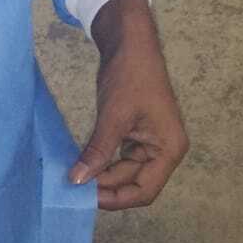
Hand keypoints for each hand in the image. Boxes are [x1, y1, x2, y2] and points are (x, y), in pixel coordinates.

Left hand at [67, 0, 187, 210]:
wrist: (130, 44)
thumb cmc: (131, 75)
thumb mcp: (113, 116)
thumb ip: (98, 151)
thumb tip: (78, 181)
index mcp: (169, 149)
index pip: (144, 191)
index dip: (116, 198)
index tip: (87, 198)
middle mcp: (164, 150)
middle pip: (134, 184)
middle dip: (105, 188)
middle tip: (73, 189)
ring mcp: (150, 143)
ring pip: (124, 173)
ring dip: (101, 176)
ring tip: (74, 179)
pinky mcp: (136, 134)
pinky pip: (118, 158)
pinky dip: (101, 162)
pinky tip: (81, 164)